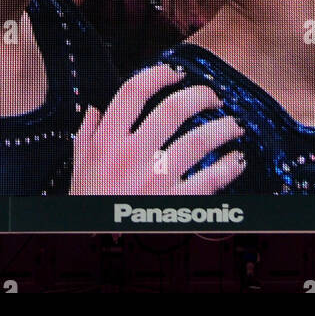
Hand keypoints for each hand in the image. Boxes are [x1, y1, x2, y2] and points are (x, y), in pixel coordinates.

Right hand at [69, 65, 244, 195]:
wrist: (90, 242)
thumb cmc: (88, 207)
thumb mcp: (78, 167)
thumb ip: (87, 134)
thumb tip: (94, 109)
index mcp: (107, 142)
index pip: (133, 92)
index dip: (158, 74)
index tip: (174, 73)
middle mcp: (132, 156)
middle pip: (173, 109)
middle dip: (200, 95)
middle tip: (212, 96)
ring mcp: (156, 180)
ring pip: (199, 140)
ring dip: (223, 128)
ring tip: (233, 125)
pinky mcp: (175, 204)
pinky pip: (211, 179)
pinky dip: (229, 167)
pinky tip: (236, 161)